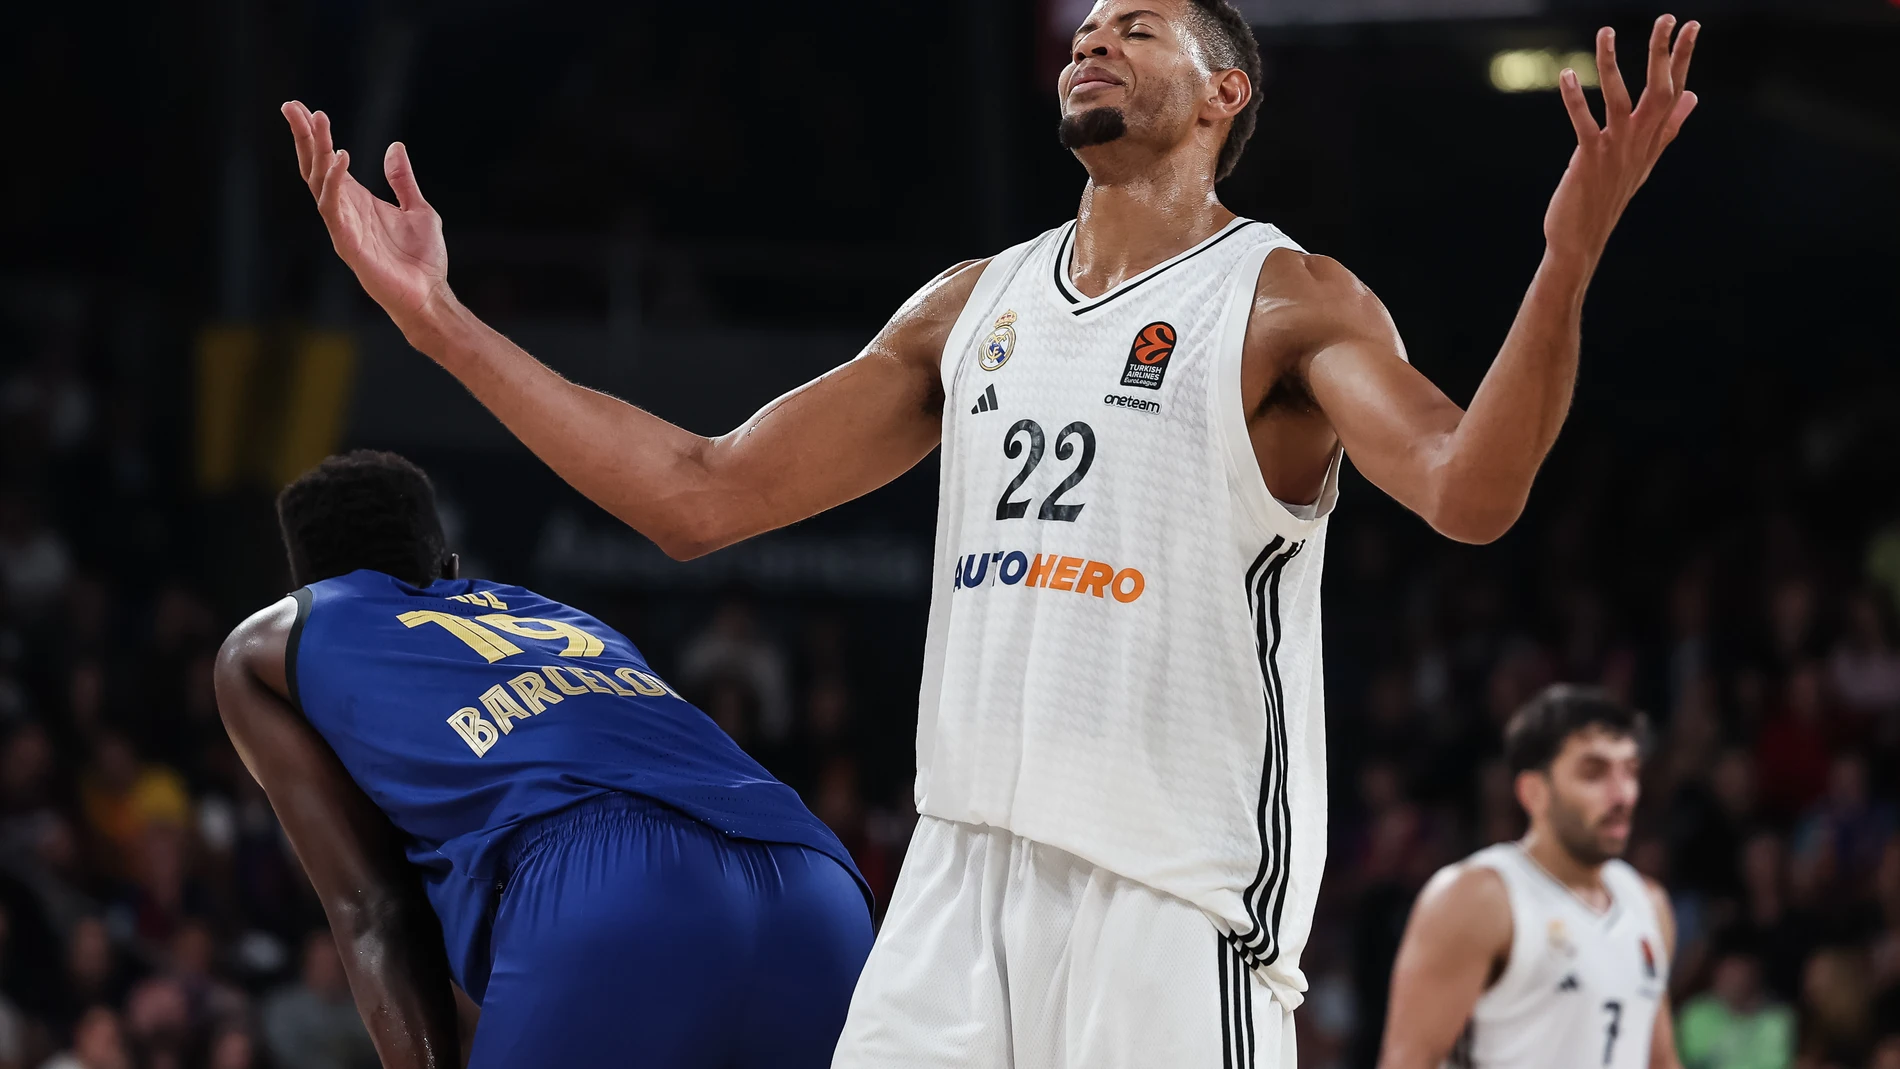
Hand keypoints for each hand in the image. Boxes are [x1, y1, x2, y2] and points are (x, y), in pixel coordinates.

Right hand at [282, 100, 449, 327]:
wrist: (429, 295)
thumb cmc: (422, 260)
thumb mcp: (418, 209)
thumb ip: (403, 180)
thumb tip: (395, 147)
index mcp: (358, 201)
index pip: (328, 162)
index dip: (316, 136)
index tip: (305, 108)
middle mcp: (345, 210)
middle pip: (315, 167)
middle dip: (304, 137)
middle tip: (292, 106)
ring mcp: (343, 227)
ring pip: (319, 183)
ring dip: (316, 152)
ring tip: (317, 122)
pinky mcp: (347, 243)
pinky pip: (333, 209)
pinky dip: (334, 182)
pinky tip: (342, 158)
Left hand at [1544, 16, 1699, 264]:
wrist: (1583, 238)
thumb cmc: (1610, 195)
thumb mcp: (1645, 159)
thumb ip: (1669, 125)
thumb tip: (1693, 96)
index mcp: (1653, 139)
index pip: (1675, 91)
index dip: (1683, 58)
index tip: (1691, 26)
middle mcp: (1640, 142)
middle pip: (1658, 90)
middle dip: (1663, 53)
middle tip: (1667, 18)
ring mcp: (1616, 150)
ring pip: (1619, 99)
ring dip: (1611, 64)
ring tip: (1605, 32)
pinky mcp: (1589, 158)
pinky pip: (1583, 122)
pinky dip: (1575, 98)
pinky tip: (1567, 74)